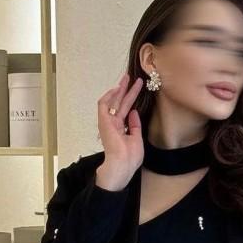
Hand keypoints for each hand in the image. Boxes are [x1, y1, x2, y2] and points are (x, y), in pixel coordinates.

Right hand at [96, 73, 144, 189]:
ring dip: (119, 90)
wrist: (122, 165)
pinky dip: (109, 96)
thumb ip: (134, 125)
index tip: (139, 88)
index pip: (126, 111)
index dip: (132, 99)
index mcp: (120, 130)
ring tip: (127, 78)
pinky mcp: (103, 121)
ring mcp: (108, 123)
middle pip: (120, 103)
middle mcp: (113, 125)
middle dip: (126, 90)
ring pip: (113, 102)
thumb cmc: (130, 157)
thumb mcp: (137, 138)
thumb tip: (134, 112)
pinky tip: (116, 88)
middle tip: (132, 78)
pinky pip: (103, 105)